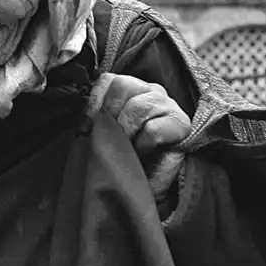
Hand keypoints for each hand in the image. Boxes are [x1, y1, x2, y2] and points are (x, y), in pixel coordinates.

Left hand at [95, 73, 189, 198]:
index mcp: (131, 89)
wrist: (147, 186)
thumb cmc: (127, 158)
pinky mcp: (181, 124)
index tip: (86, 128)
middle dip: (108, 117)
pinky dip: (142, 146)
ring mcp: (168, 105)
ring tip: (125, 149)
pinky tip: (141, 155)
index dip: (94, 102)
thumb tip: (84, 121)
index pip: (108, 80)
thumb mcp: (105, 134)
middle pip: (122, 86)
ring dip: (125, 133)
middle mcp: (151, 91)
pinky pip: (152, 130)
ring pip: (137, 107)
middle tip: (107, 140)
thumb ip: (97, 120)